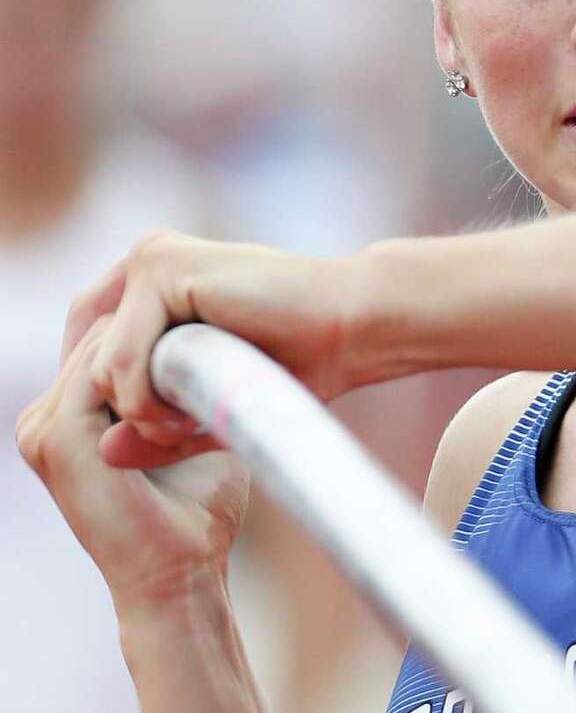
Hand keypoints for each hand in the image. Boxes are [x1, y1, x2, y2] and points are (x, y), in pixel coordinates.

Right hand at [16, 315, 251, 613]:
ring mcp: (43, 428)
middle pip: (101, 336)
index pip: (108, 343)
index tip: (216, 324)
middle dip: (156, 327)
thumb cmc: (197, 519)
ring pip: (103, 346)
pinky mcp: (57, 438)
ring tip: (212, 352)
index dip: (159, 329)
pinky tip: (195, 373)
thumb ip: (186, 395)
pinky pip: (101, 371)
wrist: (181, 581)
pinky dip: (148, 366)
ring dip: (157, 345)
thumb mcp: (191, 440)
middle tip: (218, 326)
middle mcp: (43, 419)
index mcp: (67, 418)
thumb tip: (223, 346)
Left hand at [60, 230, 359, 466]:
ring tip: (193, 420)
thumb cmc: (301, 364)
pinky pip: (124, 360)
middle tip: (179, 433)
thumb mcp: (214, 405)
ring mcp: (151, 260)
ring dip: (143, 411)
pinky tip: (193, 410)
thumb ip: (159, 426)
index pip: (90, 343)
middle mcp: (146, 261)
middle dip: (126, 409)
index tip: (151, 436)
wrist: (352, 328)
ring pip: (102, 365)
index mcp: (156, 280)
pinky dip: (150, 401)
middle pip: (87, 357)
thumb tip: (101, 453)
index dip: (109, 398)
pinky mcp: (162, 269)